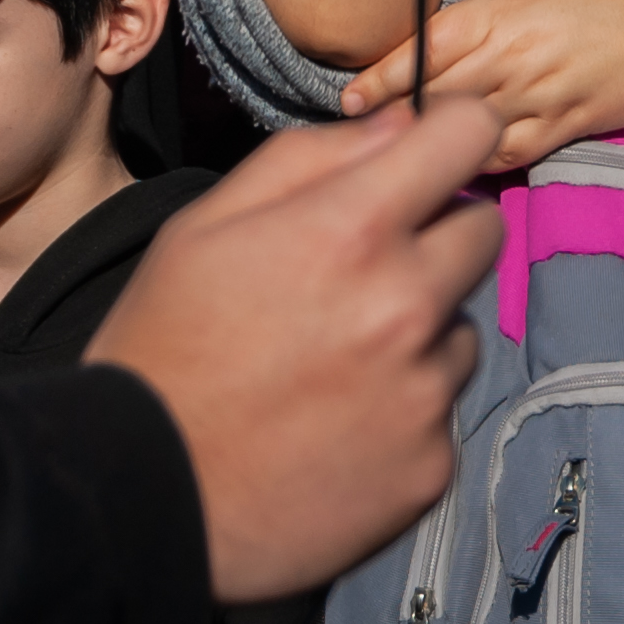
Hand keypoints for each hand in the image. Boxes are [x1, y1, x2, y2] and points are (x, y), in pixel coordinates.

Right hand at [86, 100, 501, 600]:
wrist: (140, 500)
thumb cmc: (160, 348)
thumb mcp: (204, 225)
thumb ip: (310, 157)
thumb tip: (401, 122)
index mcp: (351, 230)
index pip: (470, 132)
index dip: (452, 131)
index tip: (435, 150)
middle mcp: (405, 304)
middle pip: (483, 229)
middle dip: (438, 234)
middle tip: (366, 271)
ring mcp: (424, 392)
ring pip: (461, 327)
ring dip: (420, 331)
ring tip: (335, 365)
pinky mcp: (430, 465)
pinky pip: (441, 411)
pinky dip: (404, 411)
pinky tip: (337, 427)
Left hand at [341, 0, 623, 169]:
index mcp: (505, 8)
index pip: (428, 44)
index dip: (384, 75)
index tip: (350, 96)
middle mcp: (514, 55)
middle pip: (435, 93)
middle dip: (393, 115)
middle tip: (358, 133)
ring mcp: (537, 96)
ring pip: (464, 129)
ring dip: (429, 143)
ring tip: (395, 157)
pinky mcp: (562, 128)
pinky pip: (506, 155)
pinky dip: (476, 163)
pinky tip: (455, 167)